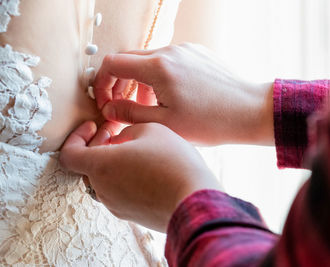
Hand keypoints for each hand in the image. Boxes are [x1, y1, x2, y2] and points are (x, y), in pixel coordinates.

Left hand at [60, 121, 222, 231]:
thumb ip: (129, 128)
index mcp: (102, 166)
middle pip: (88, 165)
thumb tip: (122, 139)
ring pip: (104, 179)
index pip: (69, 154)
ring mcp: (117, 205)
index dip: (76, 136)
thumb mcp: (152, 129)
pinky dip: (123, 176)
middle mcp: (103, 189)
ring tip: (133, 148)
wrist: (194, 200)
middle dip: (98, 144)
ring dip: (111, 161)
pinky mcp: (131, 215)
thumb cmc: (173, 162)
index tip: (93, 126)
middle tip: (115, 131)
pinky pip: (119, 191)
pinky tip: (145, 167)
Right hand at [94, 43, 273, 145]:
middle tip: (125, 107)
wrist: (250, 111)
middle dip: (121, 83)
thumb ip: (130, 114)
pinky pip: (170, 61)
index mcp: (159, 67)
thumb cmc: (211, 122)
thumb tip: (108, 108)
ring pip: (150, 61)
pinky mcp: (198, 53)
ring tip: (153, 107)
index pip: (113, 63)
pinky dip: (162, 77)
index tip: (104, 101)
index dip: (101, 82)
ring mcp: (186, 50)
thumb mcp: (165, 124)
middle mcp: (171, 52)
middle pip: (130, 60)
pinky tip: (174, 98)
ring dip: (142, 82)